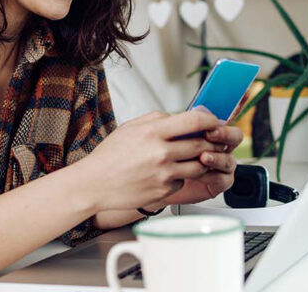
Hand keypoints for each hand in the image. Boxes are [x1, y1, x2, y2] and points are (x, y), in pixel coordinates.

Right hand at [76, 108, 224, 211]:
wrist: (93, 184)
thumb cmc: (110, 155)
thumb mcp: (130, 127)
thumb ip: (157, 119)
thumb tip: (182, 116)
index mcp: (152, 132)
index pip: (194, 122)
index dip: (210, 121)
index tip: (213, 123)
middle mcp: (160, 153)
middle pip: (201, 145)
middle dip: (208, 143)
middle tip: (208, 142)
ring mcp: (163, 174)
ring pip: (198, 166)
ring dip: (199, 161)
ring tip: (188, 157)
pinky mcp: (163, 191)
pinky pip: (183, 181)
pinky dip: (180, 177)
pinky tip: (165, 174)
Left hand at [156, 124, 242, 205]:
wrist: (151, 182)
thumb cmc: (158, 157)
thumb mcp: (166, 135)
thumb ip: (184, 122)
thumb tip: (199, 107)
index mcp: (207, 131)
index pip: (222, 122)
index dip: (218, 122)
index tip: (209, 124)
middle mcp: (216, 147)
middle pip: (234, 137)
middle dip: (224, 135)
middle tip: (210, 135)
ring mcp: (218, 166)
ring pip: (230, 160)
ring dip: (217, 158)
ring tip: (203, 157)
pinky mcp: (216, 183)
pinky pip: (224, 179)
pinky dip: (212, 176)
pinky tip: (197, 175)